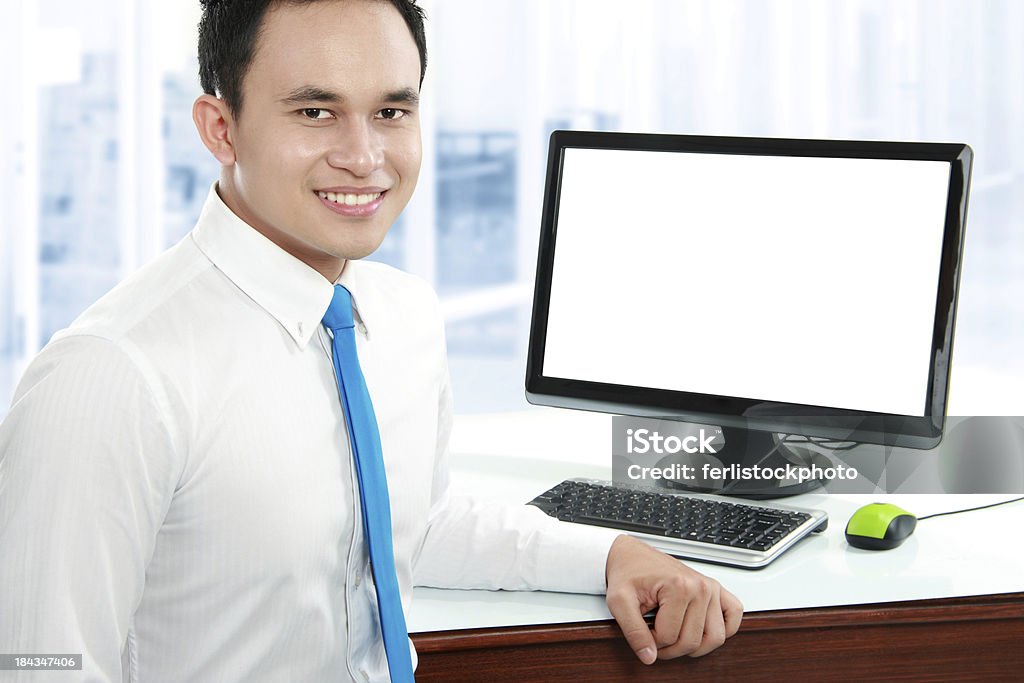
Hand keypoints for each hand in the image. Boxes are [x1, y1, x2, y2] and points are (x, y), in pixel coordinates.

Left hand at [604, 534, 742, 663]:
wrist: (631, 555)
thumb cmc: (627, 573)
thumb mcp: (619, 602)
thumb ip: (633, 632)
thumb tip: (649, 657)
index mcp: (679, 587)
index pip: (670, 637)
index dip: (652, 641)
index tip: (642, 630)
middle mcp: (701, 587)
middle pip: (693, 641)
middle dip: (670, 647)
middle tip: (654, 636)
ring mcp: (711, 588)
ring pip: (716, 637)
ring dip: (695, 645)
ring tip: (675, 635)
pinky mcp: (717, 590)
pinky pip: (734, 616)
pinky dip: (725, 629)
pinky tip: (702, 629)